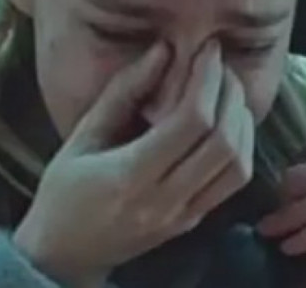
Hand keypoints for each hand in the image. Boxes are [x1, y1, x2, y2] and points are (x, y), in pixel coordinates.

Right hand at [14, 40, 254, 287]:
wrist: (63, 255)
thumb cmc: (63, 191)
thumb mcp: (81, 136)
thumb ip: (122, 93)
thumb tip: (161, 51)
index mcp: (131, 175)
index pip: (190, 122)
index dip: (206, 80)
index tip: (207, 51)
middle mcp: (164, 200)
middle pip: (223, 143)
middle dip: (230, 96)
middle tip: (222, 66)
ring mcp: (182, 216)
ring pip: (238, 167)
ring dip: (242, 123)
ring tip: (228, 92)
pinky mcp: (192, 222)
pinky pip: (230, 184)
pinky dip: (240, 147)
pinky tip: (228, 124)